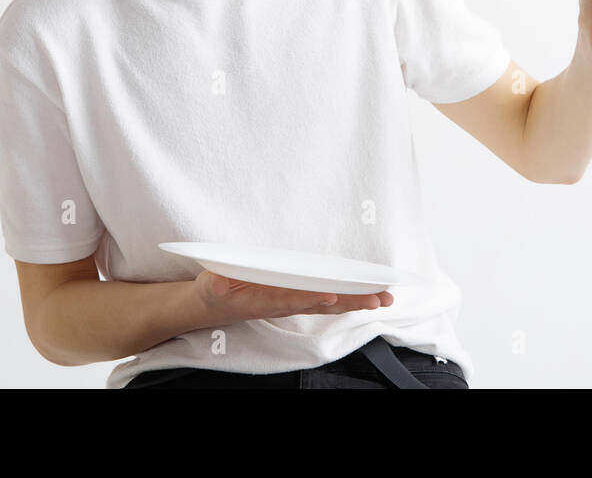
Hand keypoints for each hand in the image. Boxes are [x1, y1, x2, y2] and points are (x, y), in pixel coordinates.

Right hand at [193, 269, 392, 324]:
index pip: (290, 300)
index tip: (330, 297)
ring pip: (328, 303)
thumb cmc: (215, 295)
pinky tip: (366, 297)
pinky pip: (325, 299)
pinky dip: (347, 297)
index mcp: (263, 301)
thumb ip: (214, 287)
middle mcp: (283, 304)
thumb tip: (218, 285)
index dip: (310, 299)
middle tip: (376, 300)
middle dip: (349, 302)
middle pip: (320, 304)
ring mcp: (291, 303)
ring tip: (381, 299)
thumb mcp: (210, 288)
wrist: (214, 307)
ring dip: (355, 301)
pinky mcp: (295, 298)